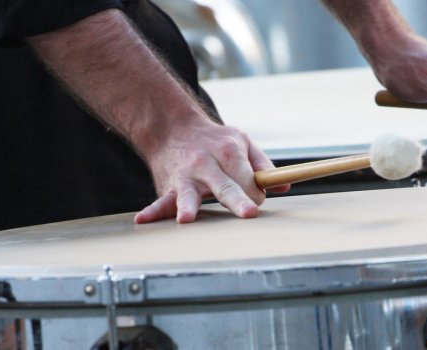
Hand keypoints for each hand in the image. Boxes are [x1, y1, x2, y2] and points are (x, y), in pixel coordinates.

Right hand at [134, 117, 289, 223]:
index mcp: (229, 151)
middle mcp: (206, 164)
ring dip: (188, 206)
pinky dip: (152, 211)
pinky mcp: (168, 187)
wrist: (171, 128)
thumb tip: (284, 185)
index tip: (255, 201)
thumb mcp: (242, 142)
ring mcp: (185, 177)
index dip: (255, 194)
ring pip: (188, 194)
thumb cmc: (213, 140)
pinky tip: (142, 221)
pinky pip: (161, 201)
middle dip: (238, 199)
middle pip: (226, 186)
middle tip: (249, 212)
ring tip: (186, 218)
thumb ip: (263, 164)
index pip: (249, 179)